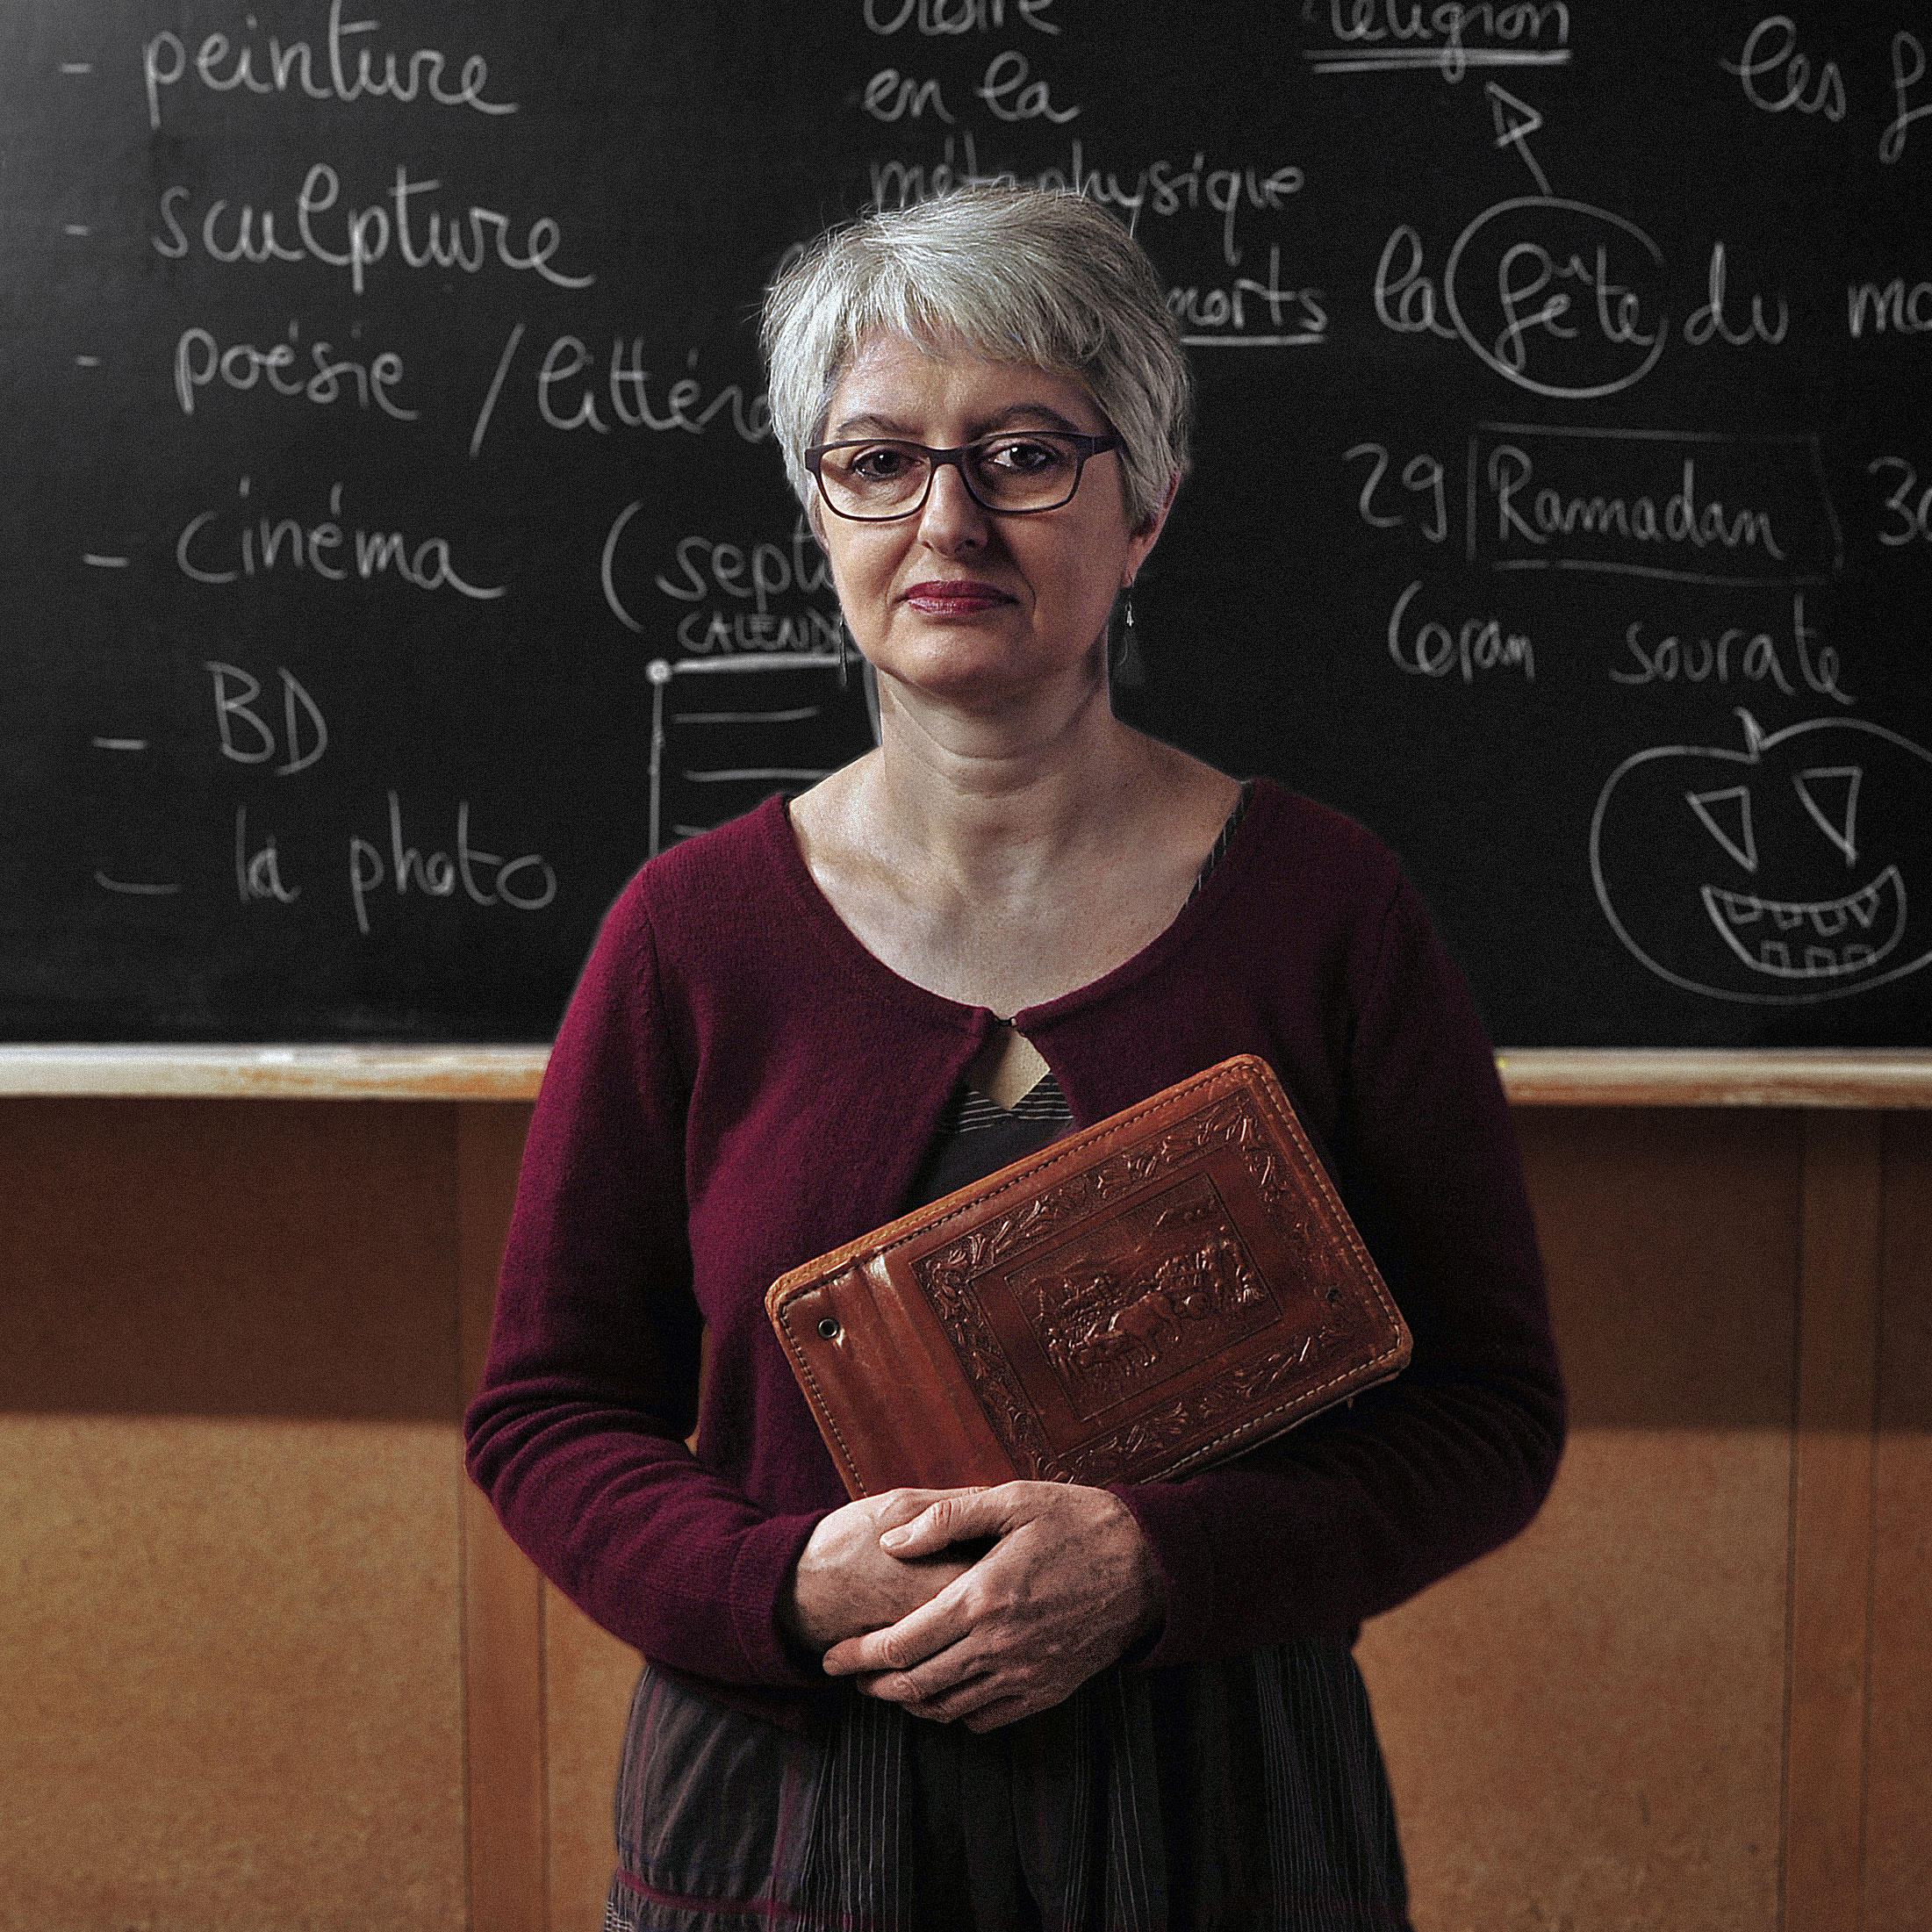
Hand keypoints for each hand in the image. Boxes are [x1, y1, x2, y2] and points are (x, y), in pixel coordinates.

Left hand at [819, 1482, 1165, 1731]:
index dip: (855, 1655)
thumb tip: (892, 1540)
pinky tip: (944, 1693)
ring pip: (947, 1708)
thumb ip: (947, 1516)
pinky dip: (954, 1713)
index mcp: (981, 1598)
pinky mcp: (1047, 1689)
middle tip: (848, 1675)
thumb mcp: (1012, 1499)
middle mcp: (998, 1645)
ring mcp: (1025, 1673)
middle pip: (915, 1686)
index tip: (830, 1656)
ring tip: (887, 1686)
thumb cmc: (1077, 1521)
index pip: (898, 1645)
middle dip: (872, 1686)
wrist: (1148, 1565)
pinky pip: (987, 1717)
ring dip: (908, 1703)